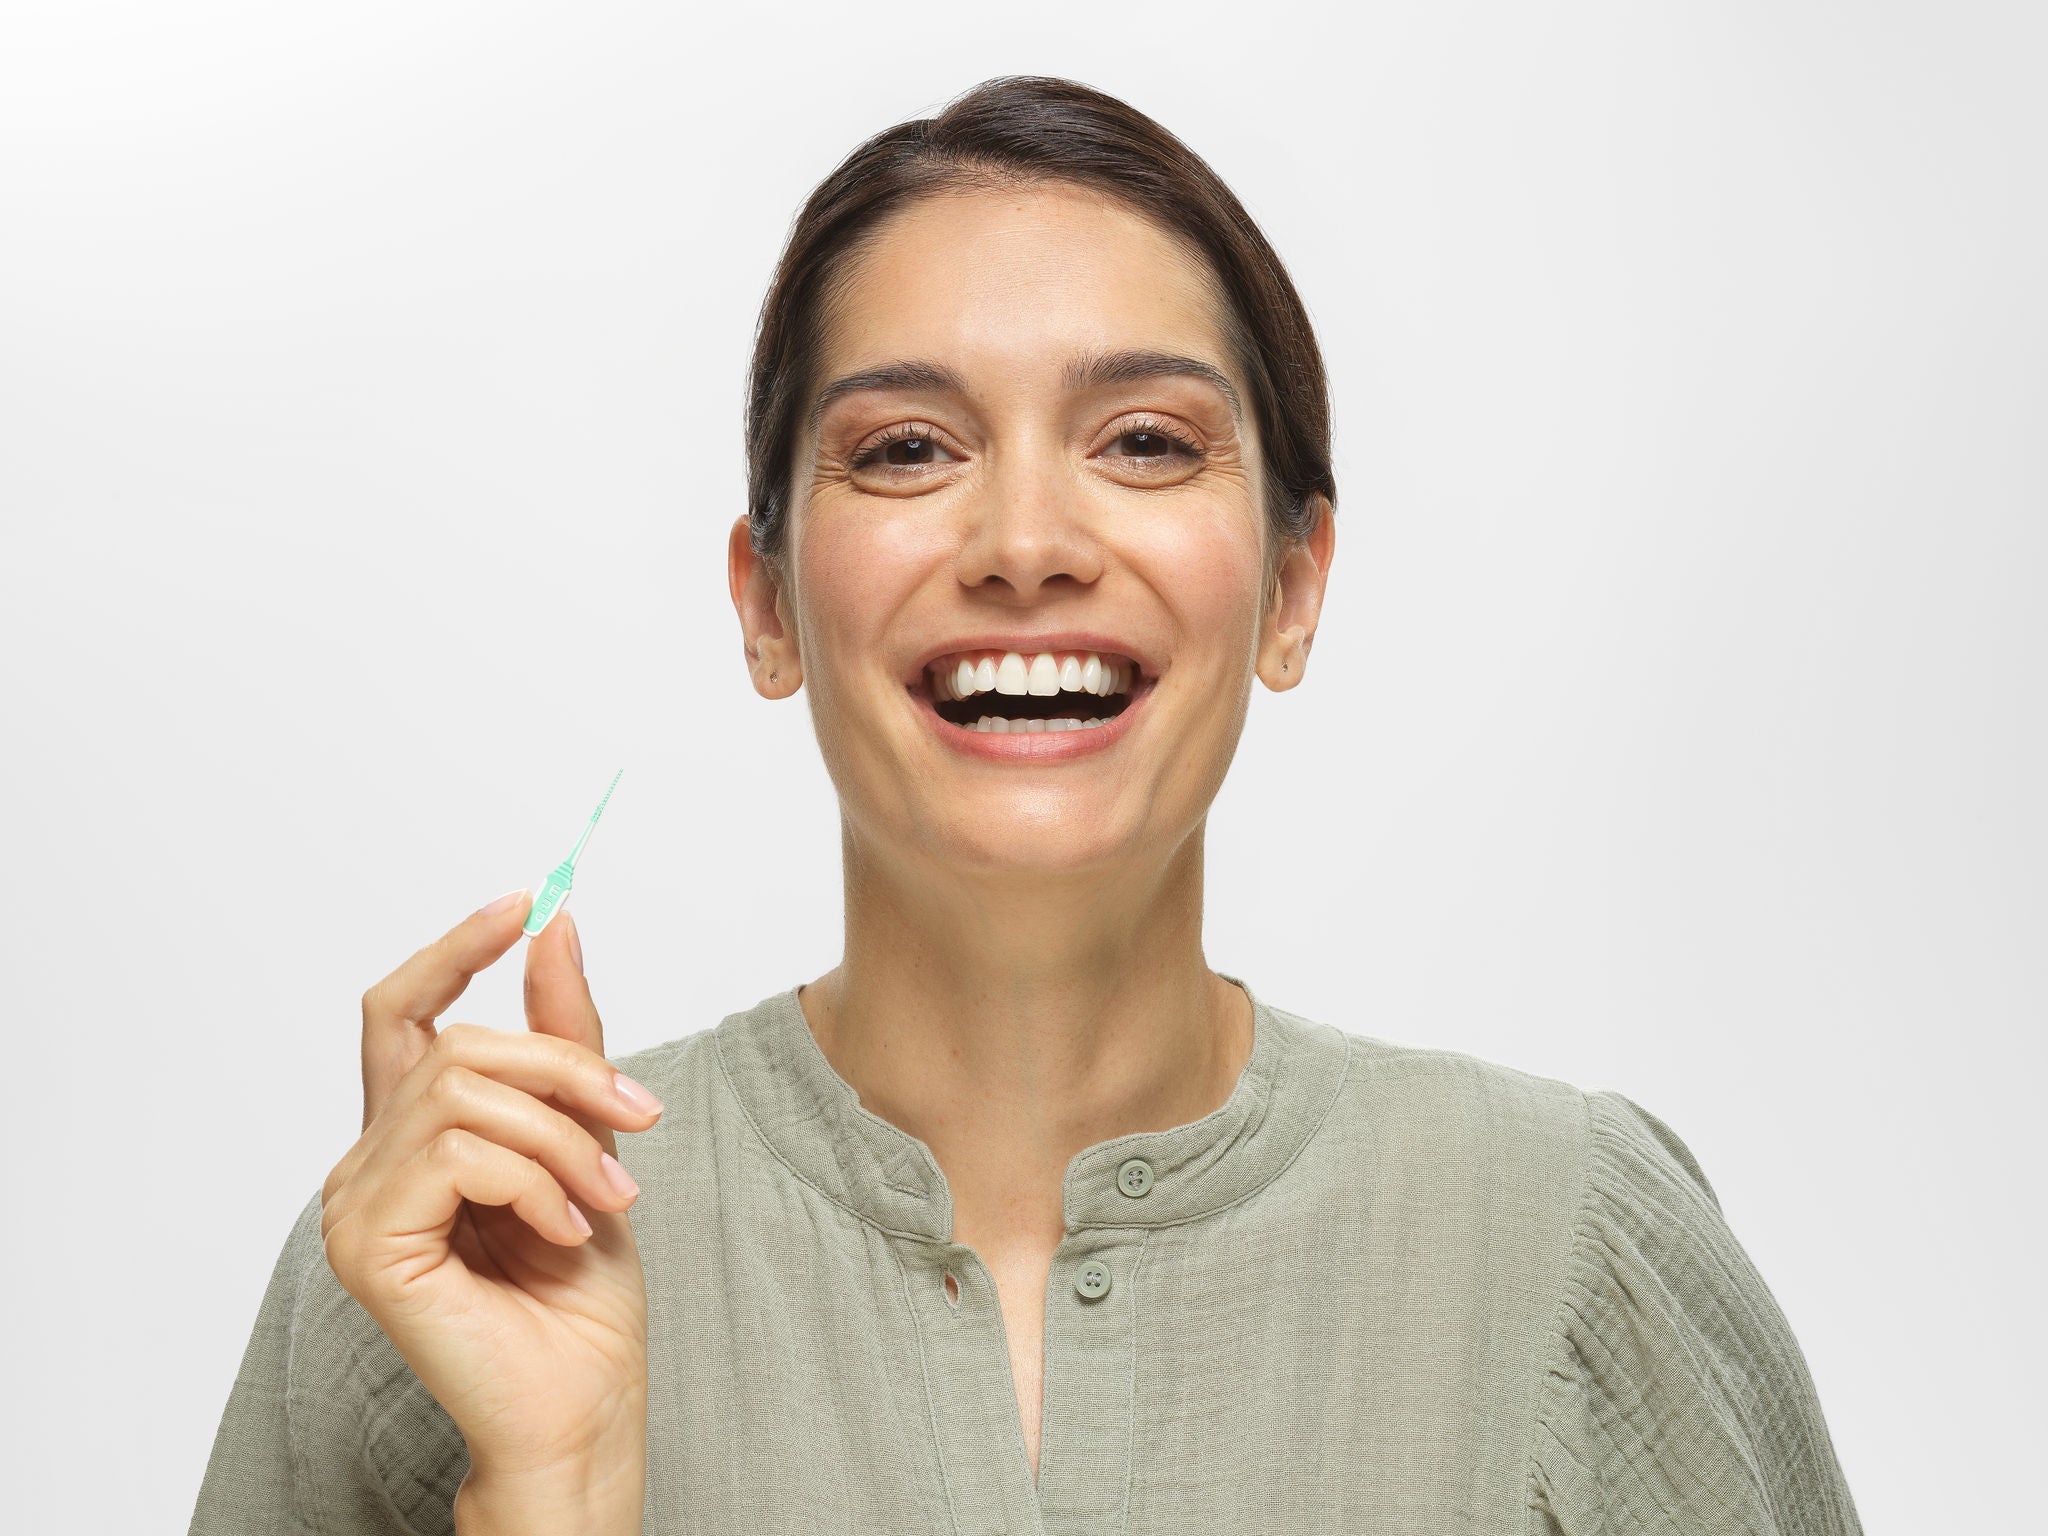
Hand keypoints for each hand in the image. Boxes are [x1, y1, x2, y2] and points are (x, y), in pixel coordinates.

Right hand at [320, 892, 658, 1495]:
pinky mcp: (369, 1245)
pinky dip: (536, 1180)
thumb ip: (561, 1037)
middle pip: (458, 1046)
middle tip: (635, 1121)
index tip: (527, 904)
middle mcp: (367, 1163)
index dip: (456, 951)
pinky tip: (563, 1231)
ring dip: (563, 1138)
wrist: (584, 1398)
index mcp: (410, 1136)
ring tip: (606, 1197)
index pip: (402, 1013)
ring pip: (464, 1093)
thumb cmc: (579, 1290)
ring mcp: (356, 1204)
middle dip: (565, 1070)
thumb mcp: (586, 1136)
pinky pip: (460, 1152)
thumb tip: (555, 926)